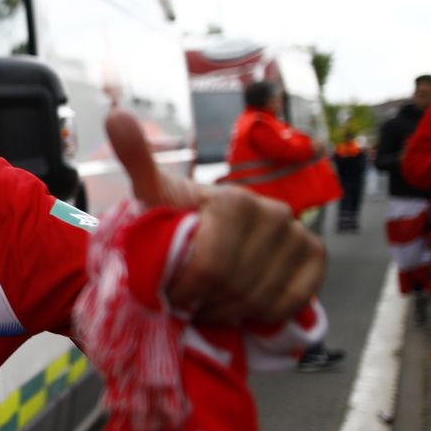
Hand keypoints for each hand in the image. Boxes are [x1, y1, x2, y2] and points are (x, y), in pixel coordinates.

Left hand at [108, 110, 325, 325]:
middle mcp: (275, 214)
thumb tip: (115, 115)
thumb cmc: (177, 216)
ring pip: (259, 300)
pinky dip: (260, 314)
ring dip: (226, 312)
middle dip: (202, 302)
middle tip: (184, 301)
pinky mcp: (315, 259)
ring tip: (205, 303)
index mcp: (235, 200)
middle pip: (233, 286)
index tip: (167, 291)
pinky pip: (289, 305)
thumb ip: (136, 156)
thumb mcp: (152, 192)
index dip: (183, 289)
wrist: (208, 229)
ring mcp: (299, 236)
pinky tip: (238, 304)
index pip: (210, 268)